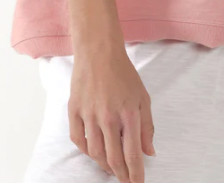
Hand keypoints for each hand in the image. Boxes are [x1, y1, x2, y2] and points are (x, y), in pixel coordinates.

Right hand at [69, 45, 155, 181]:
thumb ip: (147, 127)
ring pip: (95, 153)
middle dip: (121, 175)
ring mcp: (89, 114)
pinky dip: (86, 151)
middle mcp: (109, 117)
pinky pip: (78, 140)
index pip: (132, 154)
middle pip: (113, 158)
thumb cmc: (123, 74)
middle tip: (125, 180)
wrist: (99, 52)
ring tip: (111, 169)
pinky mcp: (74, 110)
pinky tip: (93, 153)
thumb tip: (149, 153)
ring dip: (104, 166)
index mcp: (129, 114)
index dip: (136, 174)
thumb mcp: (143, 97)